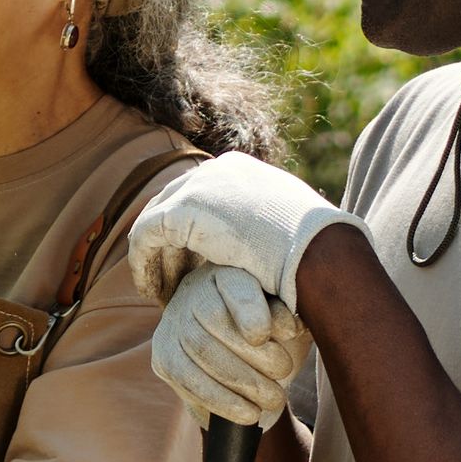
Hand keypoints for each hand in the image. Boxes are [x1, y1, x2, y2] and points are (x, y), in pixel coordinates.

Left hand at [119, 149, 340, 308]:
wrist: (317, 251)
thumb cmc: (315, 250)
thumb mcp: (291, 230)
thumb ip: (267, 227)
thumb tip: (265, 242)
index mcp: (239, 169)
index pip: (201, 196)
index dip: (193, 233)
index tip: (194, 266)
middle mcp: (214, 169)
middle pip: (174, 205)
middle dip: (170, 245)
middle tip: (172, 282)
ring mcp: (196, 185)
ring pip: (156, 221)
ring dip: (155, 258)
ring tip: (160, 292)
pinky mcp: (181, 210)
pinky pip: (144, 236)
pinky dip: (143, 264)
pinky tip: (151, 292)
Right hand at [149, 272, 305, 430]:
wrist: (242, 367)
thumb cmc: (273, 337)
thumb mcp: (288, 324)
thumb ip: (289, 318)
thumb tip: (288, 326)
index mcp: (229, 272)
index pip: (234, 284)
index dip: (250, 309)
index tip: (267, 334)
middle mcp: (194, 291)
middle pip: (214, 319)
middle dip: (254, 353)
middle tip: (284, 372)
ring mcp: (173, 323)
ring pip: (200, 349)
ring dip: (240, 380)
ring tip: (273, 399)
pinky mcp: (163, 356)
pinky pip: (186, 379)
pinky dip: (220, 400)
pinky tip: (247, 413)